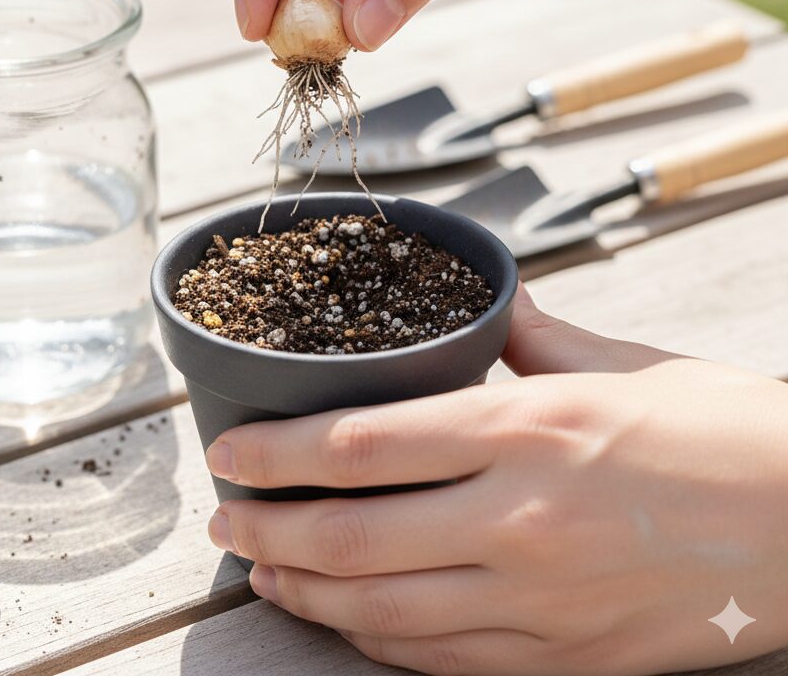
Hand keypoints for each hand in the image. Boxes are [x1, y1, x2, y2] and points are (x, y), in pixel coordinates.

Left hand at [204, 286, 787, 674]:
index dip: (279, 452)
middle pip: (354, 536)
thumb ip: (531, 335)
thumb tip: (484, 303)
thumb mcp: (619, 360)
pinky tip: (345, 622)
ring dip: (307, 596)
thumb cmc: (720, 430)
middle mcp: (519, 518)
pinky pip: (445, 660)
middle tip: (222, 522)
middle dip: (269, 532)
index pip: (363, 444)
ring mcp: (540, 600)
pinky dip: (378, 642)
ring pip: (385, 611)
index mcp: (527, 428)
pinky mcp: (565, 658)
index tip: (231, 450)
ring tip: (261, 575)